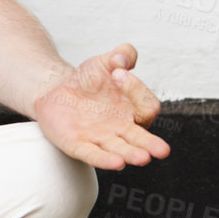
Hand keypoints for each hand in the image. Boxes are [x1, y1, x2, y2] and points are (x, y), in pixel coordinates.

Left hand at [32, 43, 170, 169]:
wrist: (56, 89)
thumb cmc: (88, 80)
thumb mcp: (105, 62)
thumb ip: (122, 55)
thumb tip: (122, 60)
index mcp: (133, 109)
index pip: (147, 105)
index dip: (136, 88)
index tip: (117, 72)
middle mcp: (122, 128)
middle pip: (141, 139)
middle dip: (151, 145)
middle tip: (162, 150)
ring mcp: (101, 138)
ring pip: (120, 150)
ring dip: (131, 154)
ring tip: (142, 158)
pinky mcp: (79, 145)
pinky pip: (93, 155)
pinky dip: (104, 160)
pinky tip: (116, 163)